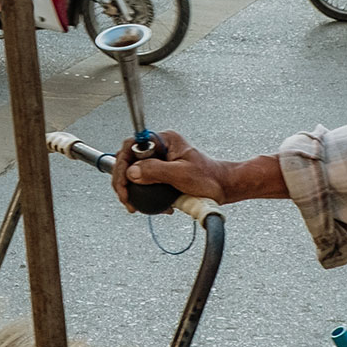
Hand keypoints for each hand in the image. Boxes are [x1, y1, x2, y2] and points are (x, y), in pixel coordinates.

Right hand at [110, 131, 227, 210]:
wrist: (223, 188)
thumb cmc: (209, 178)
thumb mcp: (181, 174)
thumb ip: (156, 171)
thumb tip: (132, 172)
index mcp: (164, 140)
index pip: (132, 146)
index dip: (123, 164)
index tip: (123, 182)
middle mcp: (160, 148)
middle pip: (129, 160)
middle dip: (123, 181)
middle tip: (125, 198)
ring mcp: (160, 161)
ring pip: (134, 173)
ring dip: (131, 190)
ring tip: (133, 205)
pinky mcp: (162, 174)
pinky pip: (145, 183)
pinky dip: (144, 195)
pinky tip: (153, 206)